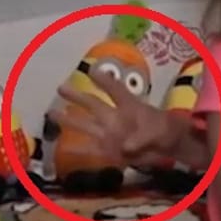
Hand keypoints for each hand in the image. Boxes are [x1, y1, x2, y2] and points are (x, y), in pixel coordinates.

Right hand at [47, 71, 174, 164]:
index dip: (104, 80)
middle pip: (93, 104)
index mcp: (128, 106)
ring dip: (70, 121)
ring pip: (86, 125)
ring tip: (52, 113)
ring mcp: (110, 134)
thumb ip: (141, 138)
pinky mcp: (109, 150)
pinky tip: (61, 147)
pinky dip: (76, 150)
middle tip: (60, 88)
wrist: (168, 146)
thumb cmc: (164, 130)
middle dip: (77, 97)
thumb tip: (125, 146)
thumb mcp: (157, 132)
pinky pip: (90, 149)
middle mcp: (114, 117)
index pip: (115, 90)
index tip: (91, 70)